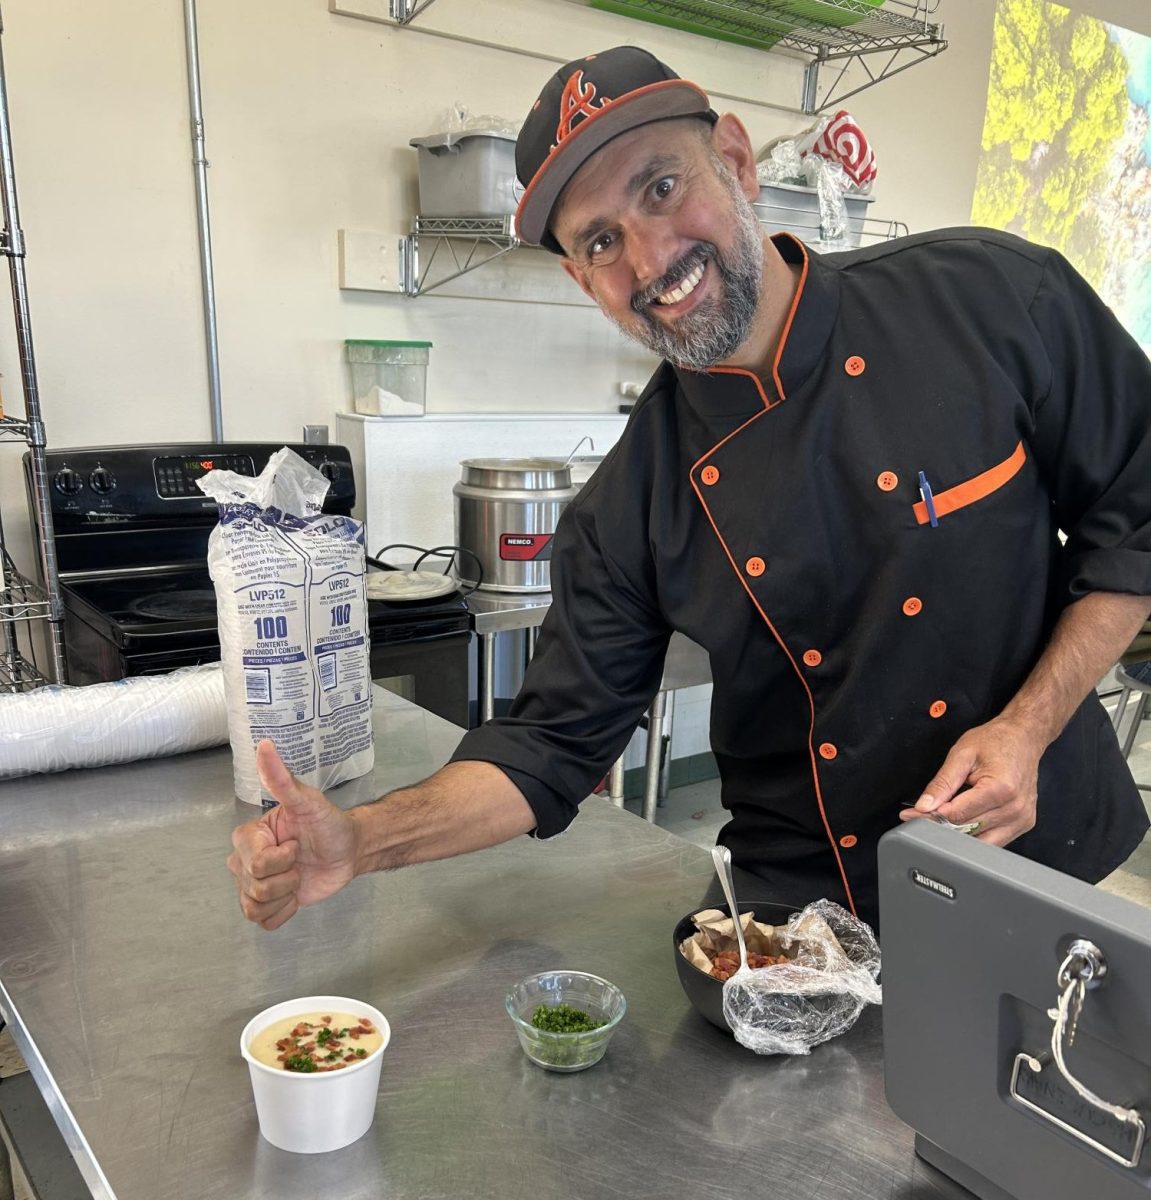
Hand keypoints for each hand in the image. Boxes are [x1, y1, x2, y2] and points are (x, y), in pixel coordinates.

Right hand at [226, 740, 359, 929]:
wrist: (348, 849)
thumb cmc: (328, 823)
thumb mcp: (308, 801)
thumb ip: (283, 779)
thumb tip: (265, 746)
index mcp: (248, 836)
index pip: (254, 864)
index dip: (281, 859)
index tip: (296, 844)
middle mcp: (244, 861)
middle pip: (253, 887)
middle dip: (285, 878)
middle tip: (300, 859)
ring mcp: (254, 884)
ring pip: (255, 907)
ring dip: (285, 895)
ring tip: (298, 876)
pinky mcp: (267, 905)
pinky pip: (264, 921)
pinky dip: (285, 911)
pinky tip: (296, 894)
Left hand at [897, 716, 1042, 846]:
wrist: (1023, 738)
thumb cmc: (995, 741)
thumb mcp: (961, 755)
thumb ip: (941, 783)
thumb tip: (924, 806)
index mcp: (1000, 789)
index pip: (957, 815)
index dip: (933, 813)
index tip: (918, 810)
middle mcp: (1015, 808)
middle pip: (967, 830)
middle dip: (942, 822)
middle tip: (927, 811)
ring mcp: (1022, 819)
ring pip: (980, 841)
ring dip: (959, 832)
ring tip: (948, 813)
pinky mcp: (1024, 824)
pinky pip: (995, 840)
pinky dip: (977, 834)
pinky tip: (968, 818)